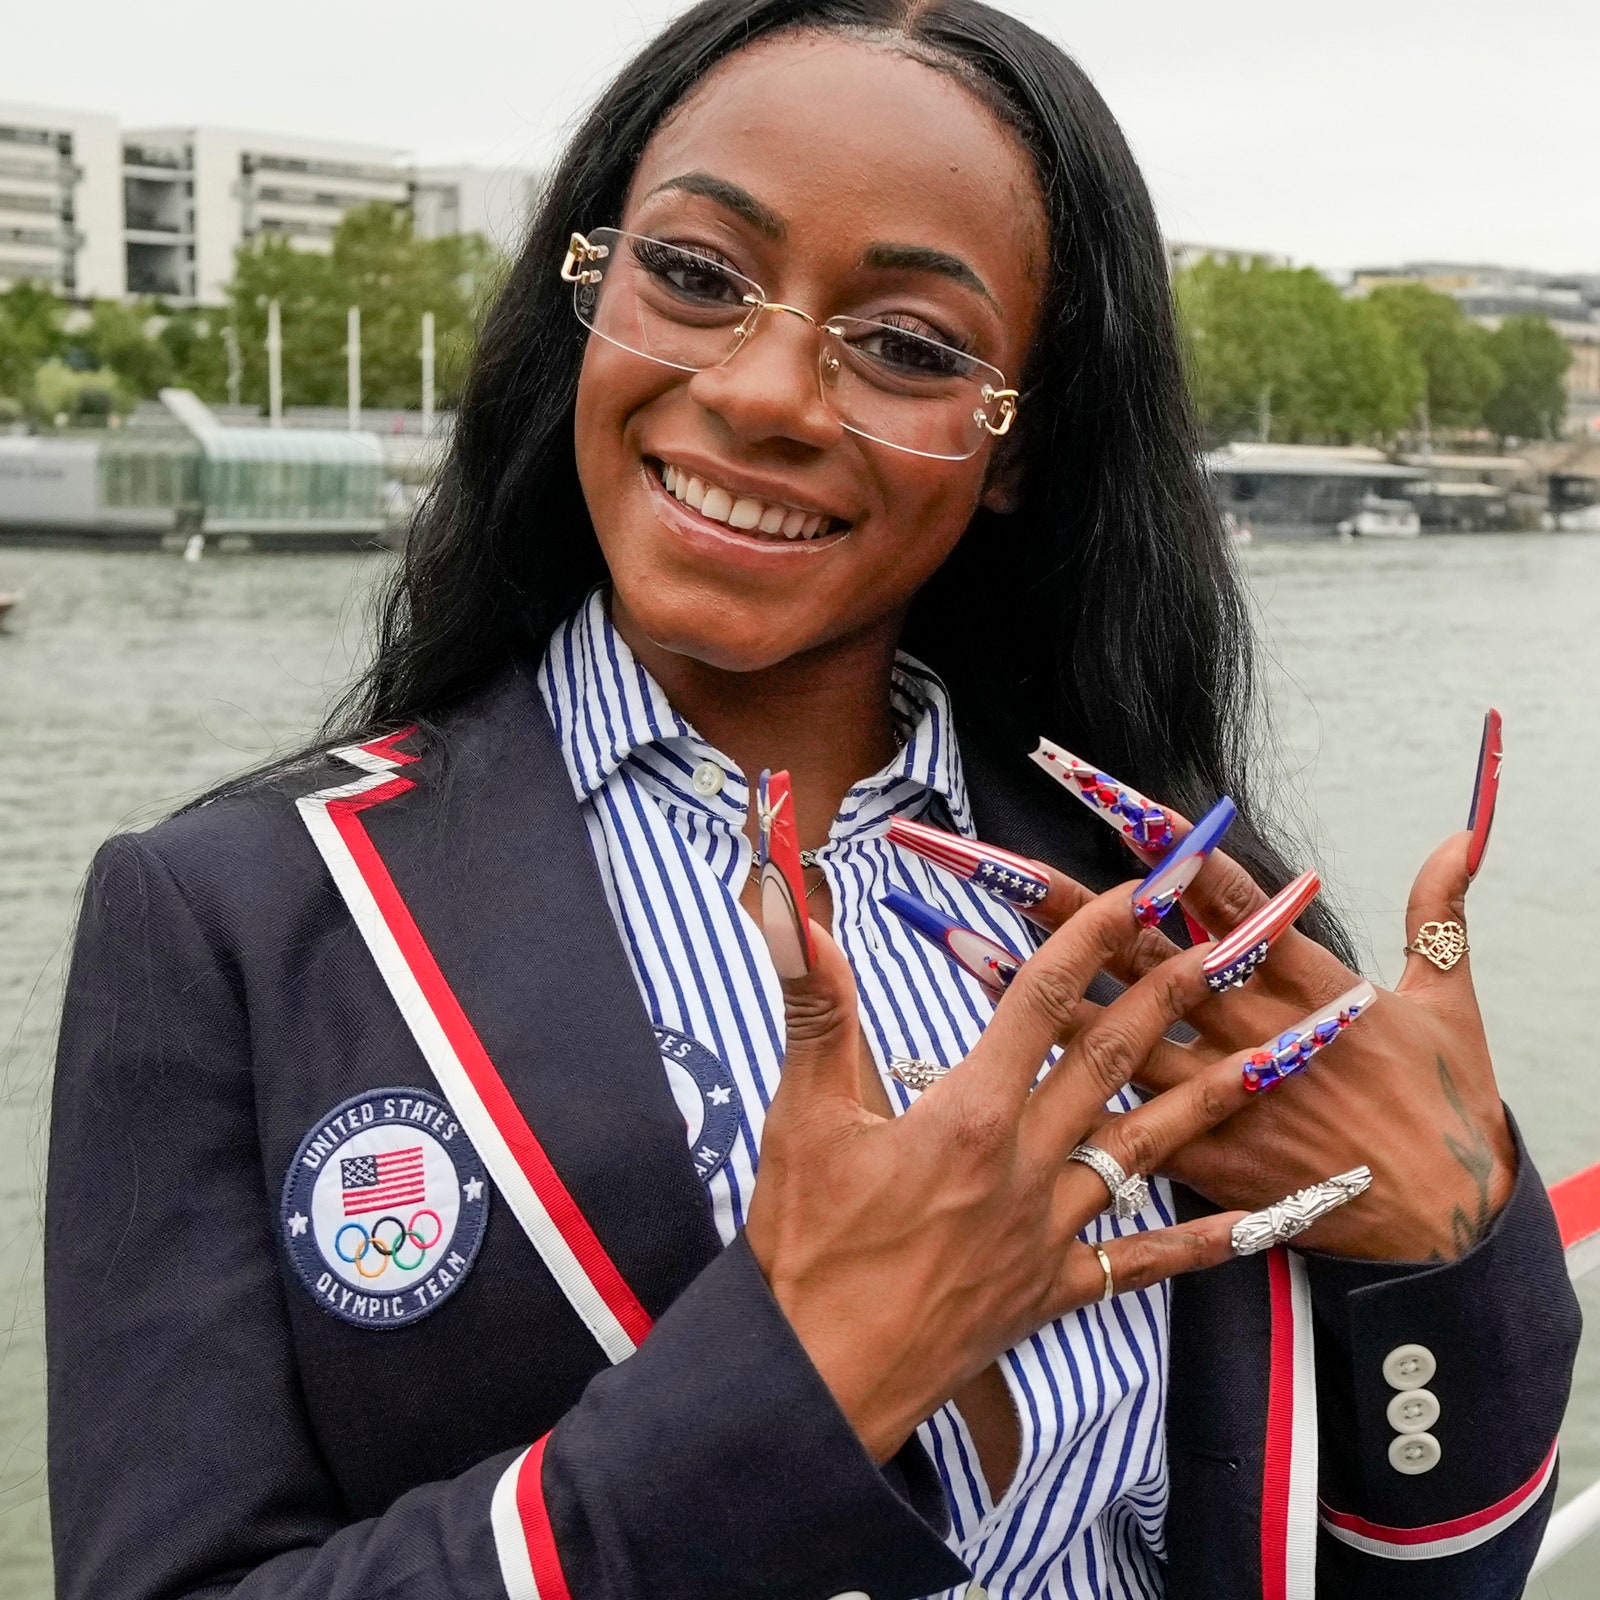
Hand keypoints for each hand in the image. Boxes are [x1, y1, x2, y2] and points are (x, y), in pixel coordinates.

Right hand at [745, 882, 1265, 1462]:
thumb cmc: (805, 1250)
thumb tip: (796, 912)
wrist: (819, 1383)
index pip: (1041, 1001)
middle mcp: (1025, 1165)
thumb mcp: (801, 1118)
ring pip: (1147, 1149)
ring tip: (1277, 1056)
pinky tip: (1258, 1222)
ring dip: (1213, 1096)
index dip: (1092, 936)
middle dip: (1173, 993)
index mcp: (968, 1115)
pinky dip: (1203, 1241)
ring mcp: (1049, 1232)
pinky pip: (1142, 1263)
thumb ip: (814, 1009)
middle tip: (1229, 942)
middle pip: (1110, 1061)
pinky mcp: (1053, 1290)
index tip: (1137, 890)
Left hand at [1024, 829, 1514, 1262]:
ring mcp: (1221, 1094)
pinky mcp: (1205, 1158)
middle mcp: (1250, 1027)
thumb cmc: (1450, 1106)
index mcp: (1306, 980)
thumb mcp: (1448, 1002)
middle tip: (987, 861)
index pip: (1221, 894)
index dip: (1165, 842)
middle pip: (1140, 952)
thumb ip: (1437, 915)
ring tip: (961, 945)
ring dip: (1037, 991)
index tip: (1104, 793)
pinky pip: (1118, 1120)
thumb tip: (1457, 840)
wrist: (1450, 1226)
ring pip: (1110, 1032)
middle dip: (1063, 904)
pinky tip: (1004, 1074)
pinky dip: (1064, 1096)